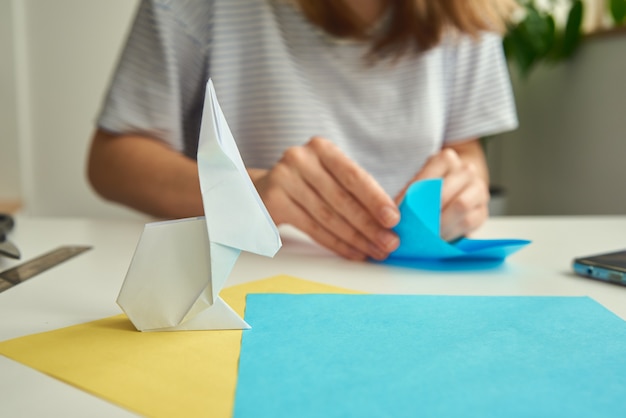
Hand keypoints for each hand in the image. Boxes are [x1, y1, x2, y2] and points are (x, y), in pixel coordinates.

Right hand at [250, 137, 399, 260]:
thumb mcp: (330, 176)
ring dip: (355, 238)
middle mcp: (301, 159)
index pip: (353, 176)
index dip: (375, 199)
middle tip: (389, 242)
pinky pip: (312, 228)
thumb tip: (390, 218)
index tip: (393, 219)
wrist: (264, 191)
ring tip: (374, 251)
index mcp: (322, 148)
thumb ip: (356, 190)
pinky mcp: (273, 202)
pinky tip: (353, 252)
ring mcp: (284, 179)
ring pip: (328, 217)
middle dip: (369, 225)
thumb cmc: (308, 185)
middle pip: (341, 199)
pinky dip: (336, 243)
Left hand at [395, 147, 489, 240]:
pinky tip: (440, 236)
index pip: (429, 177)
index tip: (401, 211)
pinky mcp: (483, 210)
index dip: (414, 196)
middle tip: (414, 226)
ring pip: (460, 206)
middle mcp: (465, 170)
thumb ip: (410, 193)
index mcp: (446, 159)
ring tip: (426, 233)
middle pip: (445, 192)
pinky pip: (468, 222)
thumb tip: (397, 209)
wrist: (461, 187)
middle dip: (427, 212)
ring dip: (440, 223)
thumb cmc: (434, 186)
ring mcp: (478, 189)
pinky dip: (451, 231)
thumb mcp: (420, 182)